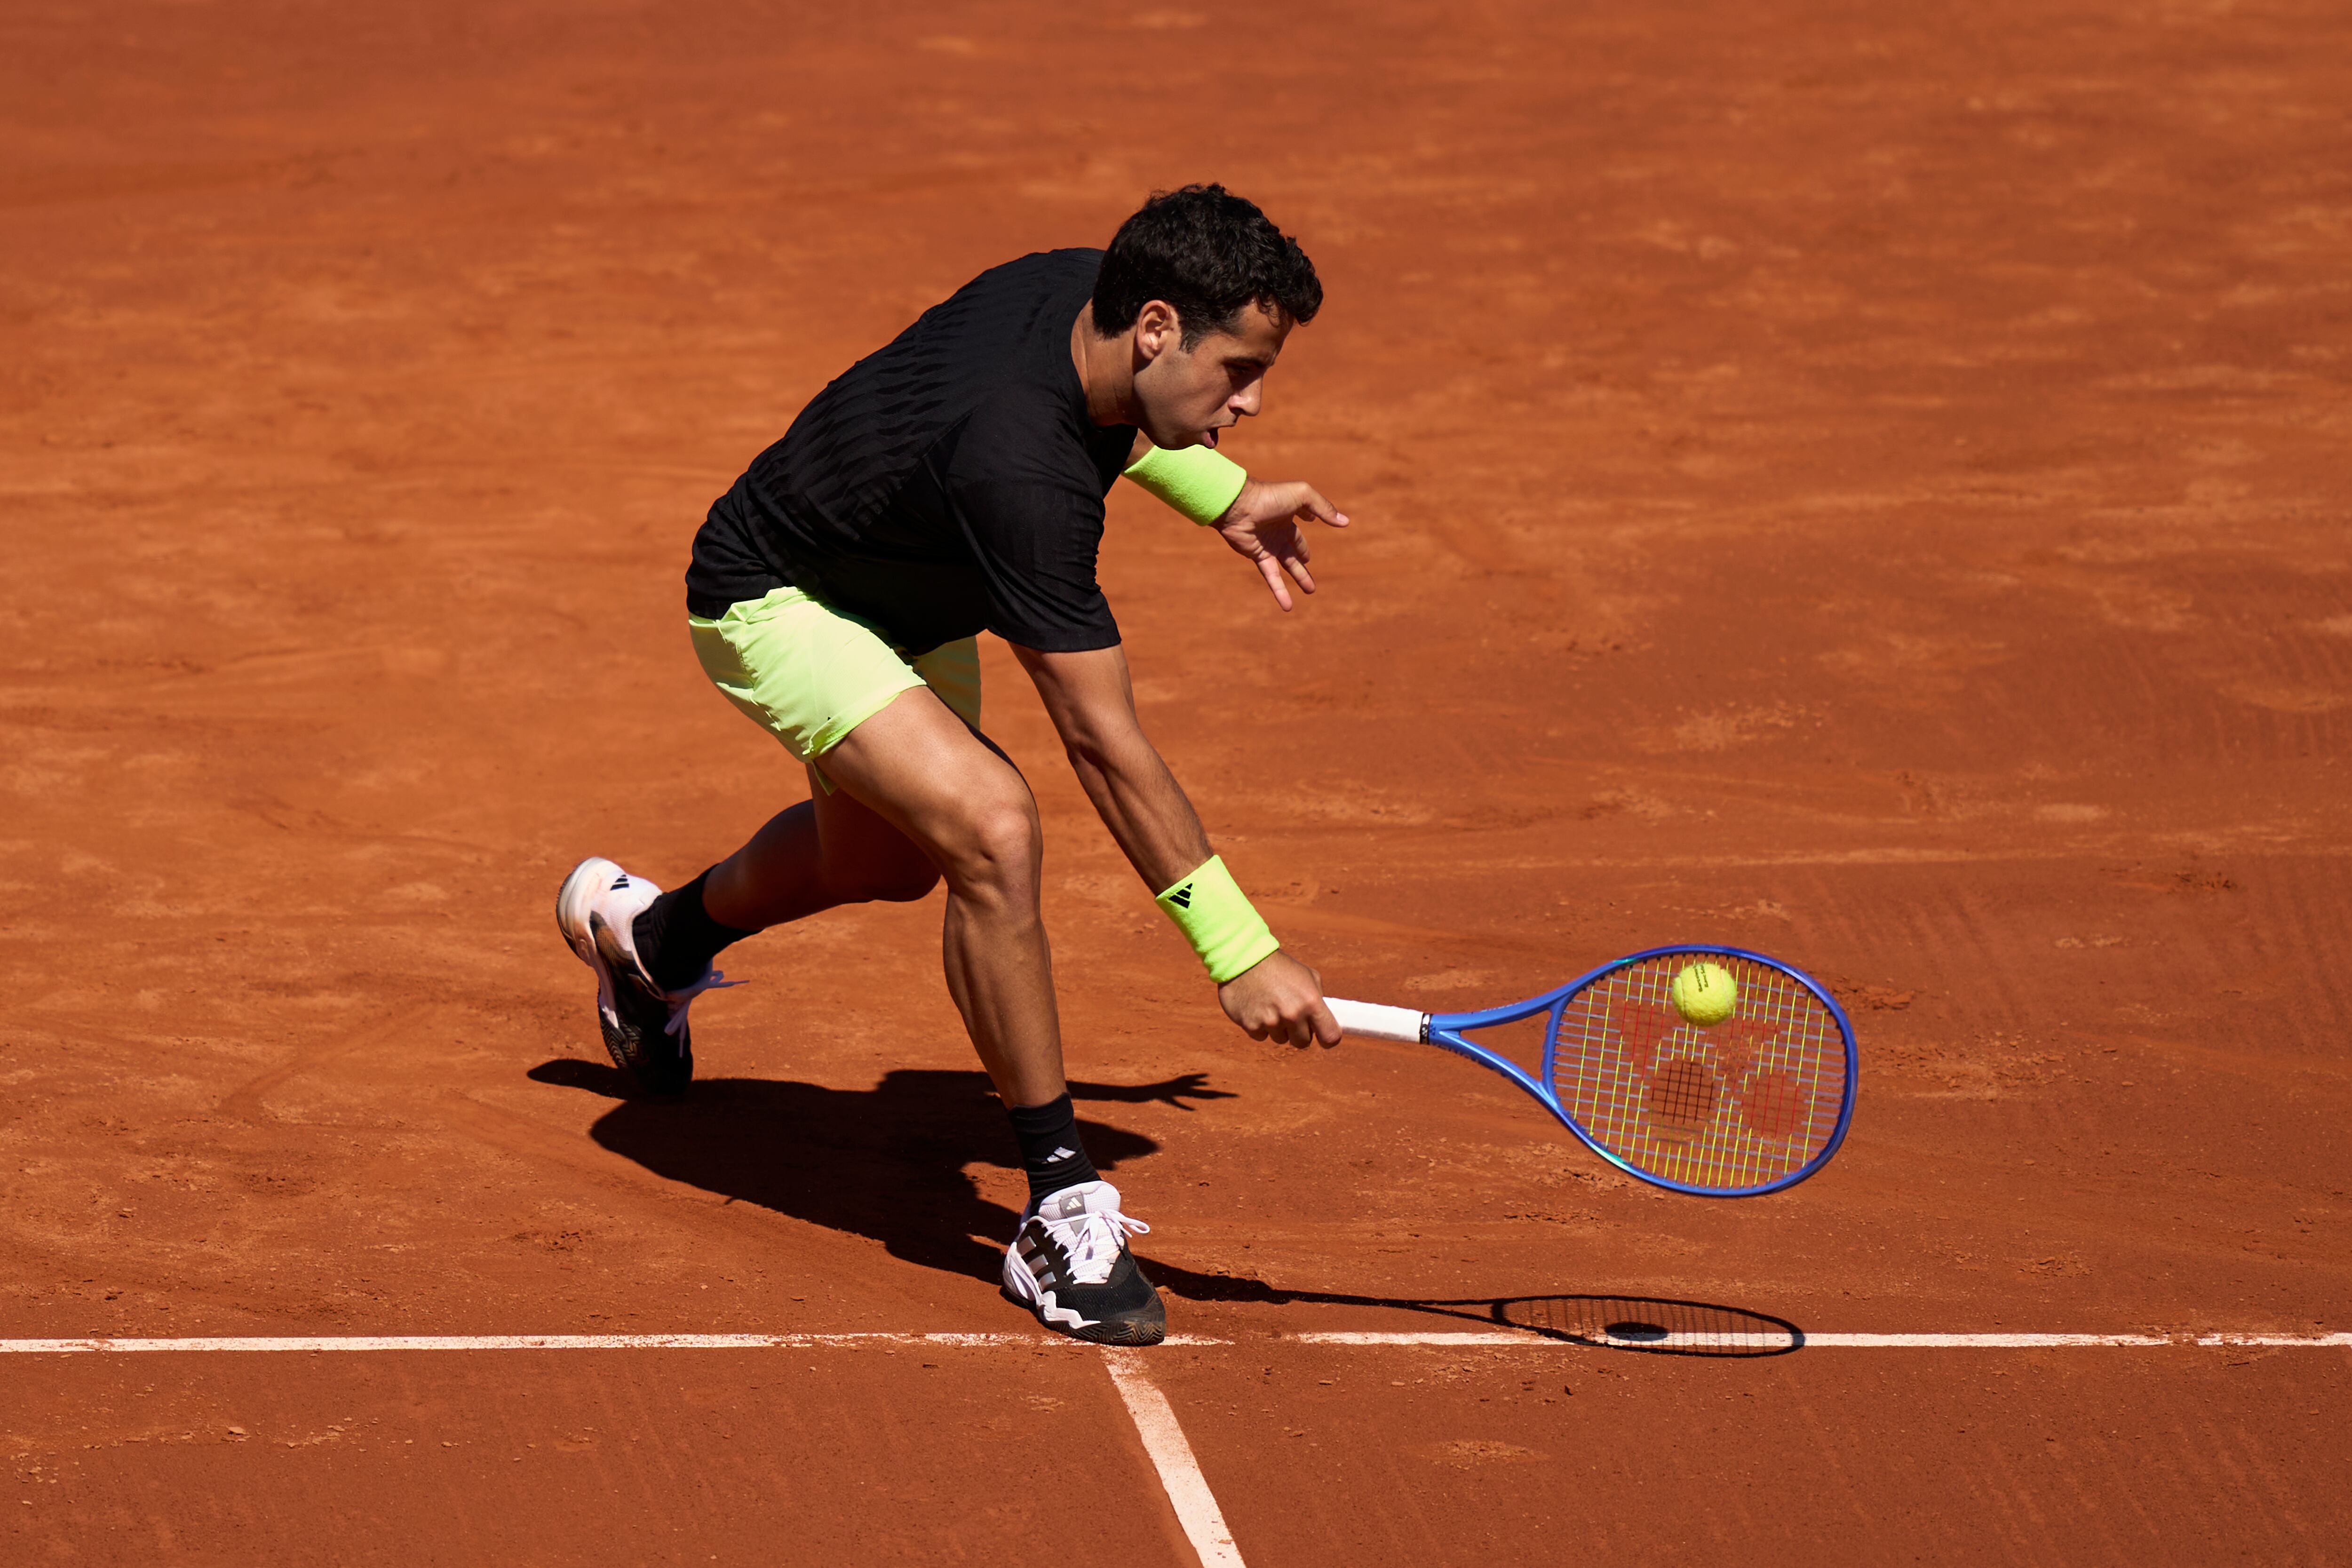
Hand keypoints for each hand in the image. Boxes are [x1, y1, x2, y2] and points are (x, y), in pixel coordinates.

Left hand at [1212, 478, 1349, 610]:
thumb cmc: (1270, 496)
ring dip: (1299, 578)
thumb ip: (1323, 508)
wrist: (1239, 505)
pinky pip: (1272, 577)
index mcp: (1288, 516)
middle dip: (1303, 560)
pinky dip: (1280, 592)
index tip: (1312, 528)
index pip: (1300, 527)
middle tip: (1309, 569)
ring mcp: (1268, 545)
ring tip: (1310, 591)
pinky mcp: (1259, 557)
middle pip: (1294, 550)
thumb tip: (1345, 522)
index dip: (1307, 528)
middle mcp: (1278, 532)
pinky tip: (1287, 606)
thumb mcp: (1302, 496)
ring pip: (1287, 566)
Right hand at [1218, 949, 1341, 1047]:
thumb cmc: (1279, 967)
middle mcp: (1292, 1014)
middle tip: (1290, 1016)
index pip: (1330, 1036)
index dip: (1327, 1038)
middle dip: (1298, 1033)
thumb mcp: (1307, 976)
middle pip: (1303, 1043)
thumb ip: (1317, 1000)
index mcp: (1311, 1002)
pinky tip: (1256, 1007)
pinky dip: (1259, 1026)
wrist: (1243, 958)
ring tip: (1270, 1005)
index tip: (1322, 1036)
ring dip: (1277, 1028)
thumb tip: (1323, 1020)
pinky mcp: (1251, 1026)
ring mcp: (1271, 1022)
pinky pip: (1261, 1036)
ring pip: (1280, 1039)